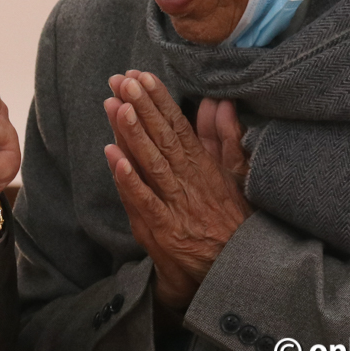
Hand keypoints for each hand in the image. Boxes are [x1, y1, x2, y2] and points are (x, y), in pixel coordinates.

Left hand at [103, 71, 251, 310]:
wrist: (234, 274)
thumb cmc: (232, 224)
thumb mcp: (236, 178)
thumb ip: (225, 140)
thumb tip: (220, 103)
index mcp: (205, 167)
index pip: (178, 126)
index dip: (159, 100)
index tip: (141, 75)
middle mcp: (190, 182)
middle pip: (163, 138)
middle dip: (142, 107)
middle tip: (122, 80)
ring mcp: (177, 206)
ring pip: (152, 163)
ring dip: (133, 134)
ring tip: (116, 105)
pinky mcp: (166, 231)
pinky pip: (145, 201)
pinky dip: (129, 180)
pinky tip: (114, 157)